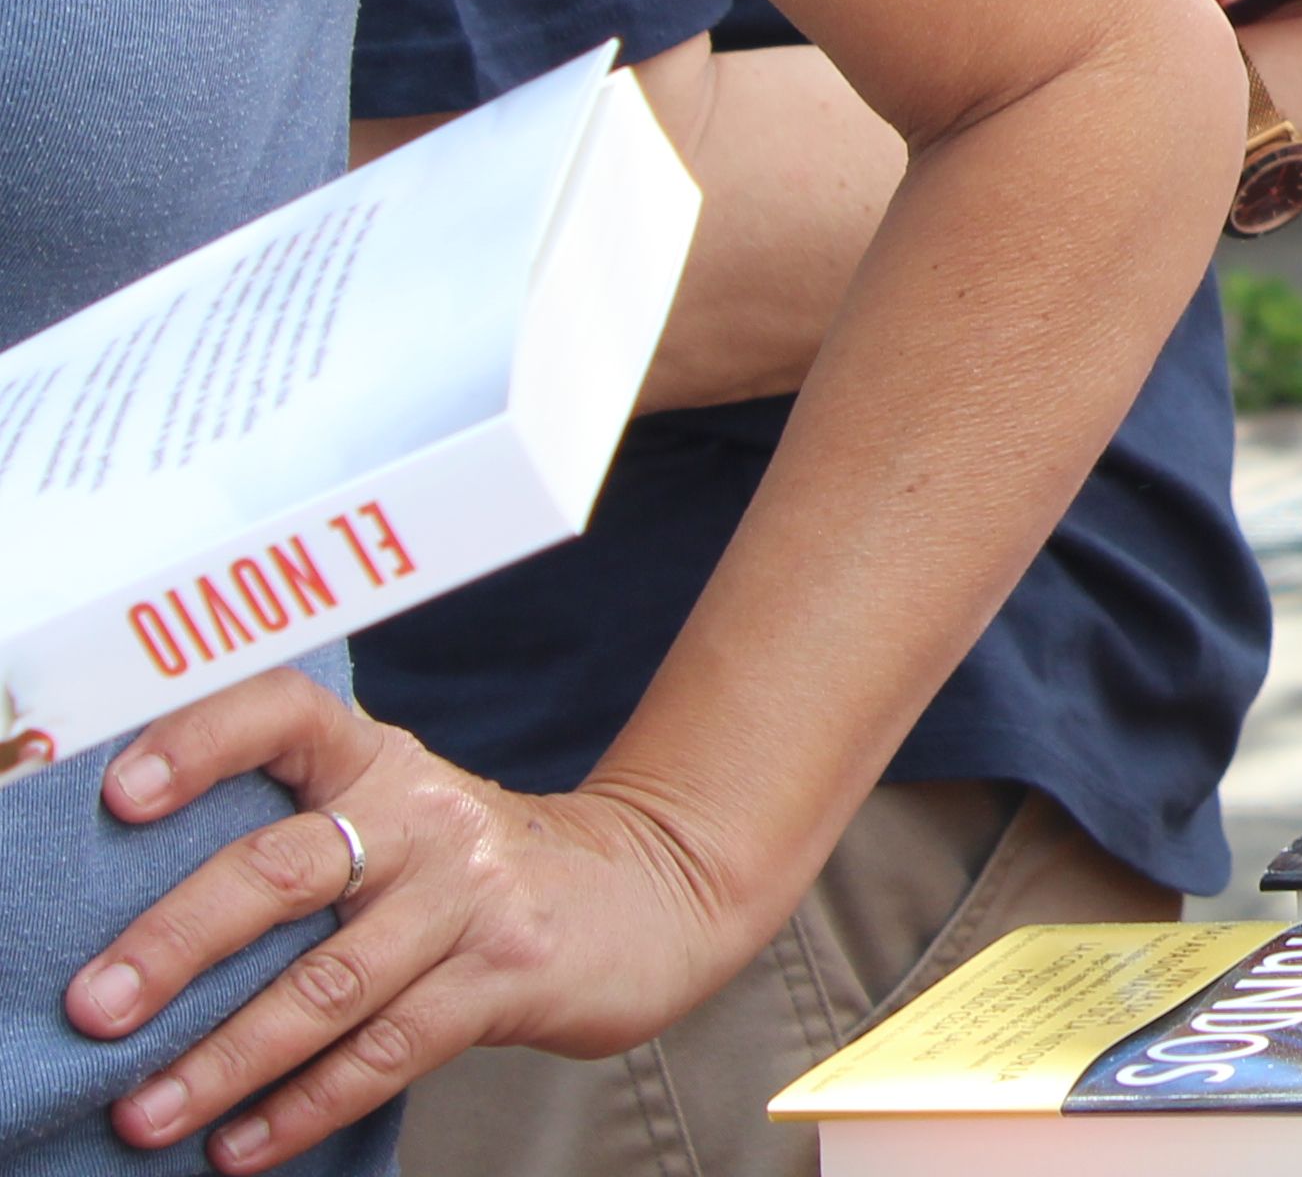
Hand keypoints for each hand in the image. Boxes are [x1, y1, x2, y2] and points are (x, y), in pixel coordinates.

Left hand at [80, 671, 739, 1168]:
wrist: (655, 888)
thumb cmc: (479, 869)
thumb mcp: (399, 819)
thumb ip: (296, 843)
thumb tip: (133, 940)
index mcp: (379, 764)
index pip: (284, 716)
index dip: (201, 742)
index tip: (121, 794)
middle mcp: (423, 816)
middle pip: (284, 869)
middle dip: (176, 943)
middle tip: (97, 1008)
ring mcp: (471, 895)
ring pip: (329, 982)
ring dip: (224, 1058)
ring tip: (145, 1113)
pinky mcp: (510, 972)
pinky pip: (391, 1050)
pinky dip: (305, 1107)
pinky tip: (242, 1146)